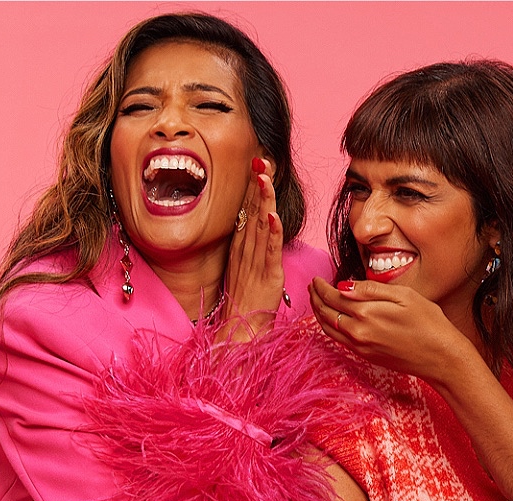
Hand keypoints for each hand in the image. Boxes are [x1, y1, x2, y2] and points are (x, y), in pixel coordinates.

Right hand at [220, 157, 284, 339]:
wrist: (240, 329)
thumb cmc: (244, 302)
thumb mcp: (245, 269)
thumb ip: (251, 248)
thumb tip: (257, 228)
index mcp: (240, 248)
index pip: (246, 211)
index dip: (252, 187)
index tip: (257, 164)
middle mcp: (245, 251)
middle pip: (251, 211)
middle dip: (257, 184)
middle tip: (261, 159)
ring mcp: (255, 262)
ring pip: (260, 225)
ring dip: (263, 199)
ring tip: (265, 176)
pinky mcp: (267, 275)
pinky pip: (270, 250)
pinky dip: (272, 232)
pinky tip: (272, 215)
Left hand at [309, 277, 483, 384]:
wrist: (440, 357)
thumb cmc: (429, 323)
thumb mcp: (404, 296)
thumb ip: (372, 289)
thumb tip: (345, 285)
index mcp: (367, 313)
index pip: (333, 297)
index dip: (321, 287)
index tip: (317, 279)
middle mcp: (358, 332)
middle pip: (326, 313)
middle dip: (315, 298)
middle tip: (312, 287)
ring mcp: (360, 346)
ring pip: (328, 328)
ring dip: (318, 313)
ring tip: (316, 300)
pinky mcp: (365, 356)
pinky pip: (338, 340)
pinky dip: (328, 327)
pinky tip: (330, 319)